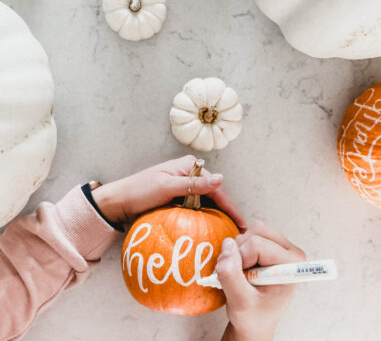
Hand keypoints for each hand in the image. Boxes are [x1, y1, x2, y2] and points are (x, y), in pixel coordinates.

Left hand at [92, 155, 246, 228]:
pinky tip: (211, 230)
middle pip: (213, 195)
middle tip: (238, 233)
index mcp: (189, 166)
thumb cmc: (139, 191)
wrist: (118, 202)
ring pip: (206, 203)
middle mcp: (189, 175)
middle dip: (226, 212)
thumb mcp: (166, 186)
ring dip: (216, 217)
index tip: (242, 224)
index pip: (215, 187)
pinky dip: (203, 219)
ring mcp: (183, 187)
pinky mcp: (178, 199)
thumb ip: (193, 184)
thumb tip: (221, 178)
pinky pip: (195, 209)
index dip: (230, 206)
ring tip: (228, 234)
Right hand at [216, 221, 305, 340]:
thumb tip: (227, 244)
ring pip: (252, 229)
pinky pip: (248, 233)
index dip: (242, 260)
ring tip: (241, 273)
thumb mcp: (240, 302)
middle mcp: (290, 251)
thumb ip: (231, 275)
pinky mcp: (269, 243)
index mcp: (292, 265)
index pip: (257, 245)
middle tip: (239, 275)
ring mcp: (280, 245)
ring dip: (238, 249)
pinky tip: (242, 266)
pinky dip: (239, 248)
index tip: (243, 280)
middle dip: (240, 251)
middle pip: (256, 231)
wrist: (255, 322)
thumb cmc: (253, 316)